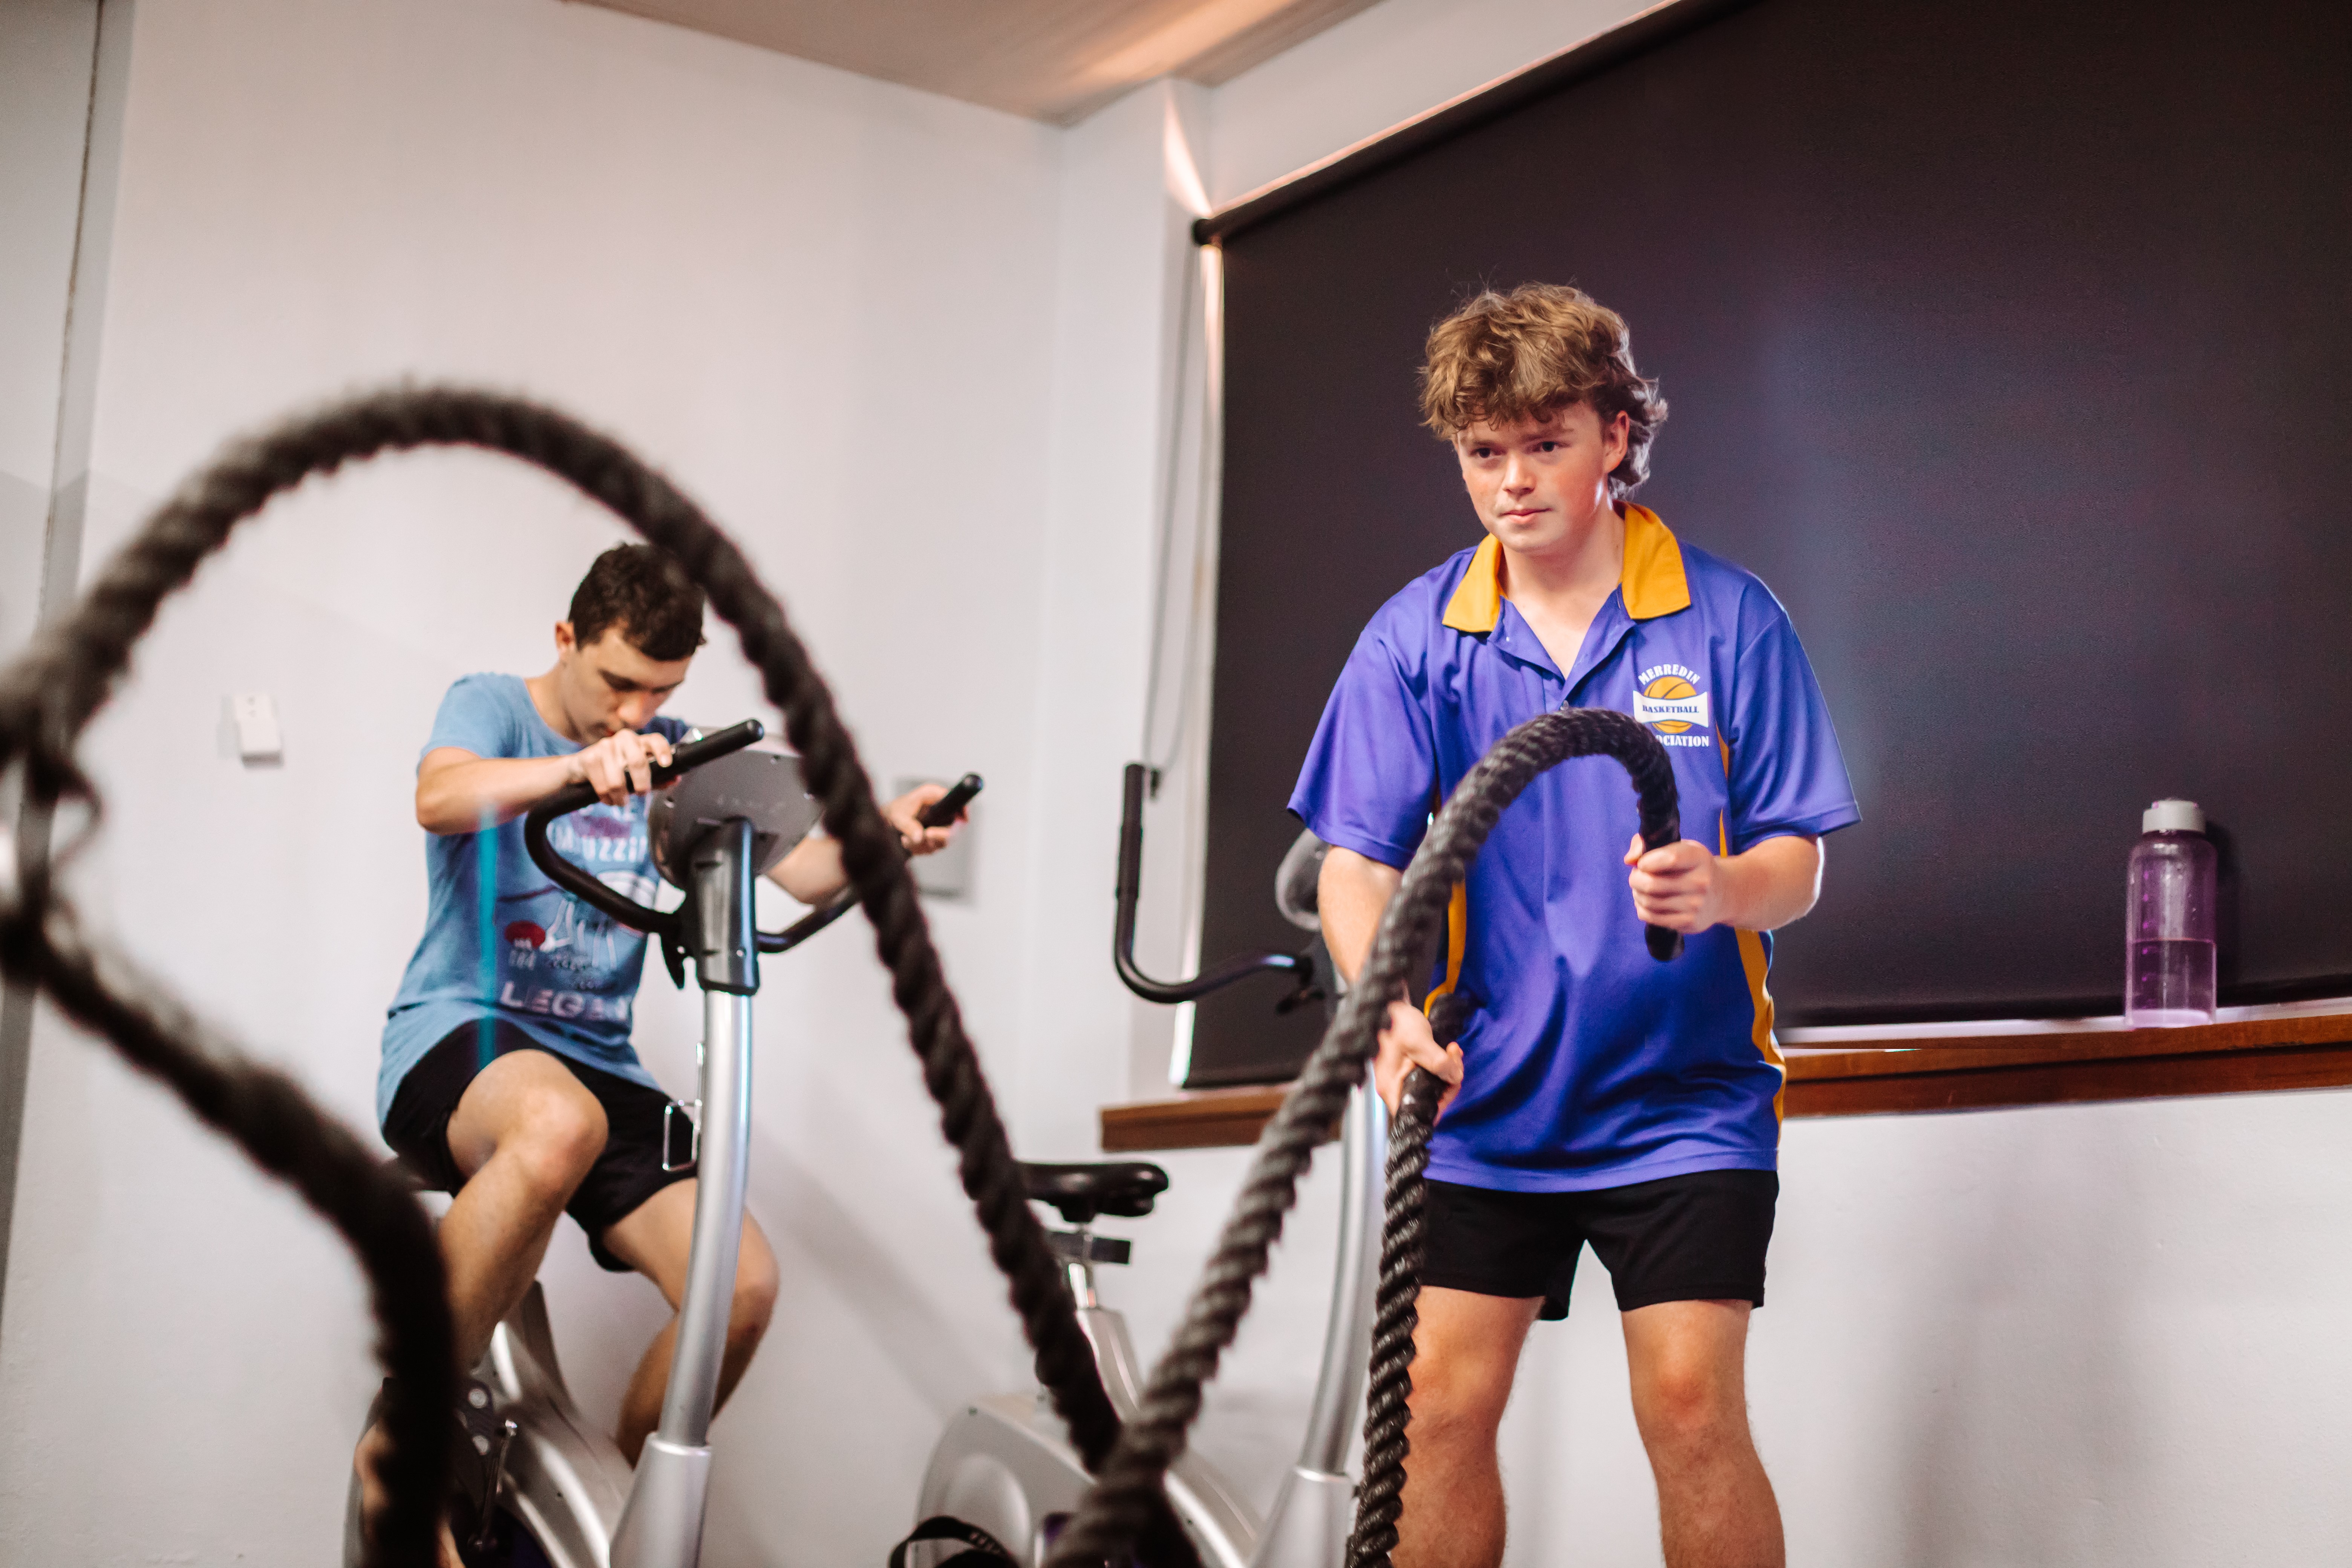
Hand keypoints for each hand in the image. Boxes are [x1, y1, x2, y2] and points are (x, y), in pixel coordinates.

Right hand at [568, 729, 674, 806]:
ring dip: (621, 797)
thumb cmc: (615, 769)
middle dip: (642, 784)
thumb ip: (657, 777)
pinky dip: (607, 798)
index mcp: (639, 741)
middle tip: (641, 793)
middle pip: (637, 762)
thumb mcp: (637, 773)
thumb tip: (674, 779)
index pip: (655, 740)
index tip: (666, 765)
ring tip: (621, 801)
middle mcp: (623, 739)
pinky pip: (602, 786)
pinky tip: (608, 798)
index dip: (662, 751)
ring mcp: (605, 746)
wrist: (581, 768)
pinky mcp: (589, 758)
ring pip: (618, 780)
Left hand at [884, 782, 961, 856]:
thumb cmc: (894, 812)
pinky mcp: (938, 836)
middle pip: (957, 827)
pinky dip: (921, 848)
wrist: (887, 823)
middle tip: (926, 835)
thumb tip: (920, 837)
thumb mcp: (897, 817)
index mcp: (933, 795)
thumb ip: (908, 826)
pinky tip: (908, 842)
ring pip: (944, 841)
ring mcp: (941, 823)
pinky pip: (935, 848)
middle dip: (940, 836)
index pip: (957, 801)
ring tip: (905, 839)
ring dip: (924, 844)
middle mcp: (941, 808)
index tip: (961, 821)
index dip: (964, 811)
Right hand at [1374, 999, 1462, 1119]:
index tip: (1451, 1080)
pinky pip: (1431, 1077)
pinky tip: (1448, 1051)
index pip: (1419, 1113)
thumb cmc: (1397, 1022)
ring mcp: (1402, 1080)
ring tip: (1452, 1049)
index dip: (1441, 1102)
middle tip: (1454, 1056)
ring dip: (1449, 1070)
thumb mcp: (1419, 1041)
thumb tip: (1454, 1078)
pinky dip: (1444, 1066)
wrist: (1389, 1005)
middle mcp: (1395, 1088)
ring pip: (1434, 1088)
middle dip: (1449, 1081)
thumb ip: (1438, 1062)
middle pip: (1430, 1101)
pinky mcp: (1409, 1071)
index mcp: (1391, 1088)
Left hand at [1625, 834, 1722, 932]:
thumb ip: (1647, 844)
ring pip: (1648, 902)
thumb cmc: (1691, 866)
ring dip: (1637, 895)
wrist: (1721, 894)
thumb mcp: (1678, 846)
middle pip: (1652, 884)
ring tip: (1642, 889)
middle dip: (1635, 879)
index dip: (1646, 861)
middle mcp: (1701, 881)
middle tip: (1636, 877)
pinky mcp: (1690, 922)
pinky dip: (1642, 909)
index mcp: (1698, 857)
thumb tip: (1629, 859)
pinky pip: (1651, 917)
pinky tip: (1647, 903)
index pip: (1669, 859)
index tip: (1642, 863)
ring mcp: (1696, 904)